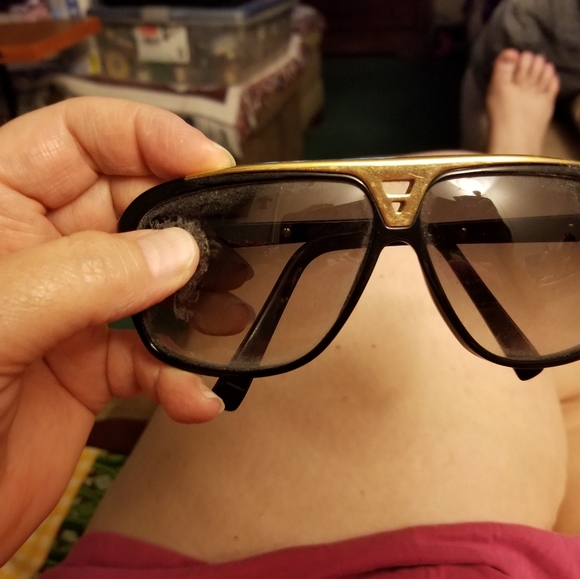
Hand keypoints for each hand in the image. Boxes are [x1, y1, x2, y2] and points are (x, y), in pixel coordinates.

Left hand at [0, 97, 234, 560]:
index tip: (211, 166)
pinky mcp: (91, 367)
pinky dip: (180, 376)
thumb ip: (83, 278)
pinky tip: (196, 397)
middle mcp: (39, 250)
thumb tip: (179, 252)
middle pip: (132, 205)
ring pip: (152, 280)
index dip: (148, 137)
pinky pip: (151, 356)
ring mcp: (71, 309)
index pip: (79, 137)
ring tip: (231, 316)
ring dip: (197, 299)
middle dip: (185, 225)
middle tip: (235, 249)